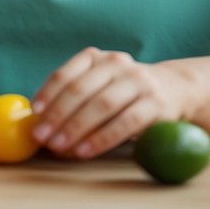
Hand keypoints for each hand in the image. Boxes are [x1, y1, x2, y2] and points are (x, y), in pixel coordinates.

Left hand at [29, 47, 186, 158]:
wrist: (174, 88)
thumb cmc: (123, 92)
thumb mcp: (99, 83)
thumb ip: (74, 96)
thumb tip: (38, 120)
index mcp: (96, 57)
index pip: (66, 74)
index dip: (48, 93)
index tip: (35, 113)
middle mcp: (116, 64)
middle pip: (81, 90)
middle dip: (57, 116)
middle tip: (41, 137)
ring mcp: (138, 82)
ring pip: (102, 105)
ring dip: (76, 128)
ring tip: (59, 147)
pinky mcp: (155, 103)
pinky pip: (125, 122)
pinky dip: (102, 138)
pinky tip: (85, 151)